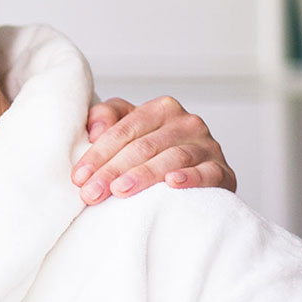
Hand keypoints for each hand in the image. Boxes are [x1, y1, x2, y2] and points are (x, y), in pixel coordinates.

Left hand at [73, 96, 235, 204]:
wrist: (197, 175)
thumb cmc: (153, 153)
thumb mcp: (128, 130)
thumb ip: (107, 118)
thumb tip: (94, 128)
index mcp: (161, 109)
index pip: (124, 130)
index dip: (98, 153)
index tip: (78, 177)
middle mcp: (187, 122)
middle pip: (144, 146)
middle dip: (113, 170)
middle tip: (91, 193)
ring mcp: (208, 146)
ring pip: (172, 157)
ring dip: (144, 174)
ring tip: (120, 191)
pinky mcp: (223, 170)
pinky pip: (208, 172)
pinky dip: (191, 177)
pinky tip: (172, 184)